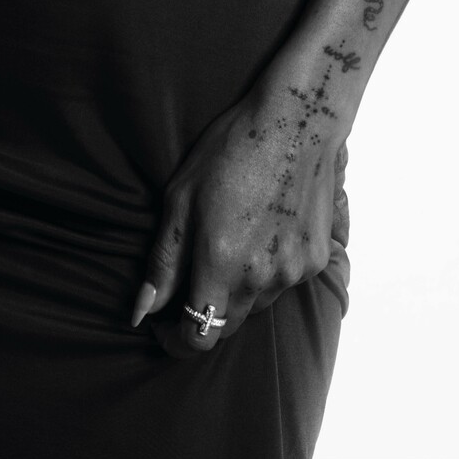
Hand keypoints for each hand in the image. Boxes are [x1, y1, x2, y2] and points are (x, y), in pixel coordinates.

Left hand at [132, 77, 347, 356]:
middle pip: (228, 325)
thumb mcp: (181, 198)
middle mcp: (262, 278)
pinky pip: (286, 281)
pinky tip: (263, 231)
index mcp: (222, 264)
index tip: (163, 323)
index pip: (198, 338)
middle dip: (204, 312)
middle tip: (192, 277)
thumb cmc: (231, 149)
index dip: (175, 339)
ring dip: (238, 289)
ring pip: (258, 304)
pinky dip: (270, 269)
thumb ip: (163, 262)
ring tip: (231, 241)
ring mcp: (294, 270)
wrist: (296, 119)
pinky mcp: (318, 257)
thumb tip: (141, 312)